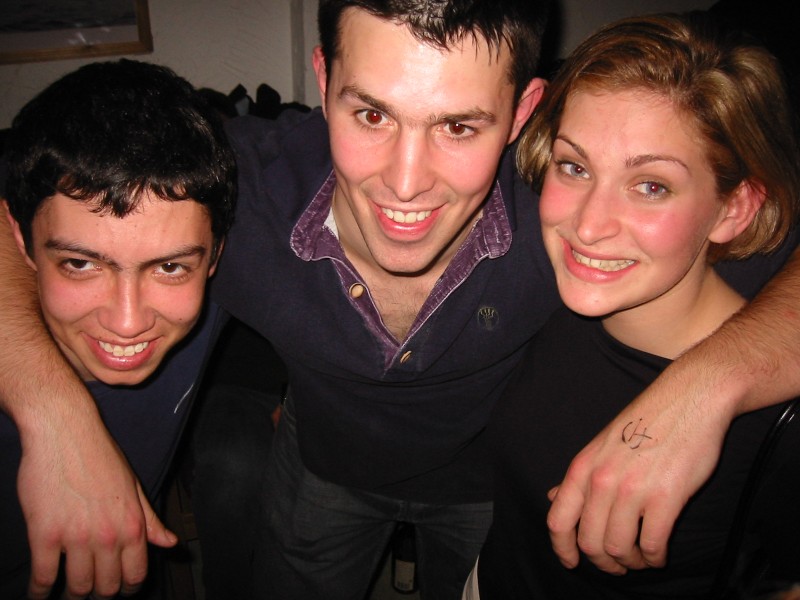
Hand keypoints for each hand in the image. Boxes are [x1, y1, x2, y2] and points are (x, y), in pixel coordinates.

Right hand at [17, 414, 176, 598]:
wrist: (66, 433)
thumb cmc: (100, 455)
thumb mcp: (133, 486)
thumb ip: (150, 520)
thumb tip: (171, 543)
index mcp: (133, 524)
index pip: (136, 574)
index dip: (127, 589)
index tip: (119, 591)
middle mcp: (109, 535)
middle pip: (106, 587)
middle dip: (100, 593)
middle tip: (91, 590)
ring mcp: (76, 537)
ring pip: (77, 587)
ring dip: (73, 595)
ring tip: (68, 592)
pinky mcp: (44, 535)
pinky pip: (43, 577)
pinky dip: (39, 591)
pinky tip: (38, 592)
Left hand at [546, 381, 730, 573]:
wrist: (688, 399)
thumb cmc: (646, 422)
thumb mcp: (601, 446)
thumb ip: (579, 478)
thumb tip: (552, 498)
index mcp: (582, 467)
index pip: (558, 520)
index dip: (562, 549)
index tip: (571, 563)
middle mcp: (601, 480)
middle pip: (590, 543)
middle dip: (604, 563)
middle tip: (619, 565)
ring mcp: (632, 489)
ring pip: (619, 548)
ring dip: (631, 561)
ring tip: (642, 557)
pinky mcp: (665, 497)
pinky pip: (652, 544)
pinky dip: (654, 558)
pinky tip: (659, 554)